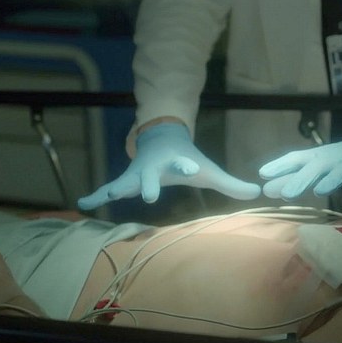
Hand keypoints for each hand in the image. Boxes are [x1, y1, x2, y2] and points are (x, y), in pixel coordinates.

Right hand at [78, 123, 260, 209]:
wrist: (161, 139)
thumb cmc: (187, 159)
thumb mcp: (208, 170)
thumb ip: (230, 183)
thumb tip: (259, 193)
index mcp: (176, 161)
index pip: (184, 163)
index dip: (188, 165)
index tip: (193, 167)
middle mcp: (153, 167)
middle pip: (149, 176)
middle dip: (148, 185)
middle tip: (148, 195)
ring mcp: (136, 174)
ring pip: (124, 182)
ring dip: (114, 189)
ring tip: (104, 197)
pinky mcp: (125, 180)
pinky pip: (108, 189)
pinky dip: (96, 196)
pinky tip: (82, 203)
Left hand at [259, 133, 341, 200]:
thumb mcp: (318, 166)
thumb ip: (293, 177)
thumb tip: (265, 189)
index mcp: (318, 158)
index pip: (296, 159)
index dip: (280, 166)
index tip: (262, 175)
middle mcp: (334, 159)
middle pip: (316, 167)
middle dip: (301, 180)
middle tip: (286, 194)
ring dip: (332, 180)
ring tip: (320, 191)